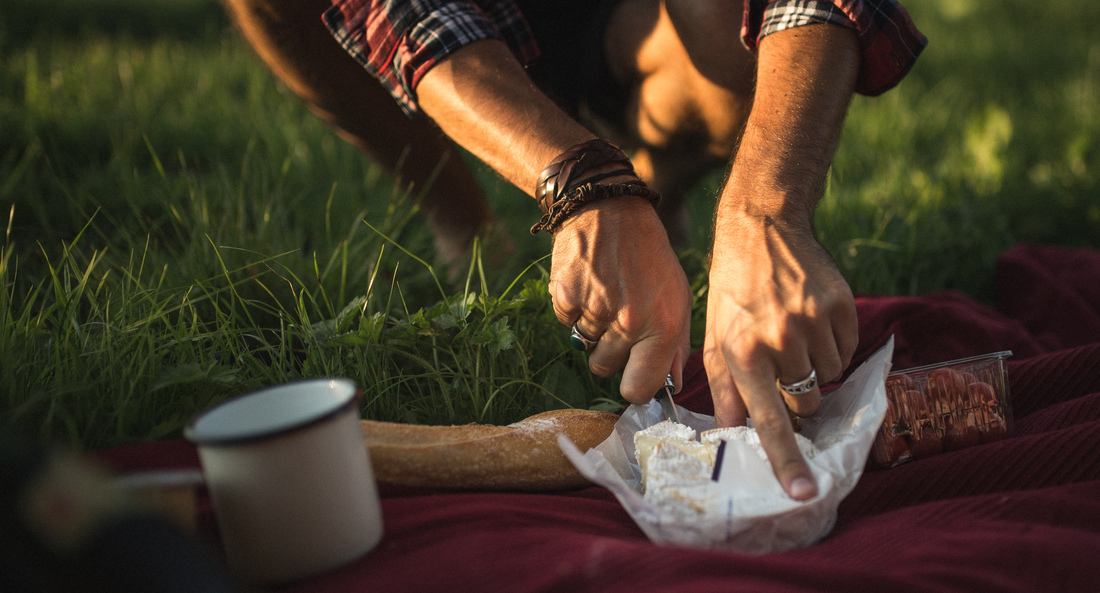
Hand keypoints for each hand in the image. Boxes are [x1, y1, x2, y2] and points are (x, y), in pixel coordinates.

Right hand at [550, 196, 691, 400]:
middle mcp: (628, 323)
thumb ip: (675, 344)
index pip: (639, 389)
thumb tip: (672, 383)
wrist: (610, 209)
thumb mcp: (677, 295)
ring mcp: (595, 310)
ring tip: (605, 296)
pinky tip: (589, 284)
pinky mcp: (566, 296)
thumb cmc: (650, 256)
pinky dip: (574, 309)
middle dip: (610, 353)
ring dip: (592, 329)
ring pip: (585, 346)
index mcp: (662, 326)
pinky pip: (566, 323)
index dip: (634, 386)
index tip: (634, 377)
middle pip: (605, 369)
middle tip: (618, 322)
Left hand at [704, 209, 856, 499]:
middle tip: (779, 361)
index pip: (769, 419)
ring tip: (791, 333)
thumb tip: (731, 434)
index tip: (803, 492)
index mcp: (744, 353)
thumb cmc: (731, 292)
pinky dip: (832, 345)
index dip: (787, 459)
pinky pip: (847, 350)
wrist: (761, 231)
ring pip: (830, 377)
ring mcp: (815, 321)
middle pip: (807, 402)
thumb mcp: (713, 339)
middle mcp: (781, 339)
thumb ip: (725, 389)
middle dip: (796, 392)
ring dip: (815, 366)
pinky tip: (810, 321)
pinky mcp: (842, 305)